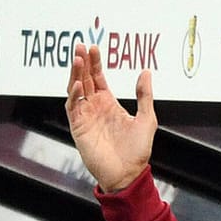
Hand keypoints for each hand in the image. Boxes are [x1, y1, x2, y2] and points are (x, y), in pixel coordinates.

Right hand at [65, 42, 157, 192]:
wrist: (127, 174)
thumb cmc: (137, 151)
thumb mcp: (146, 119)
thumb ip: (144, 95)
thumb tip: (146, 72)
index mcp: (109, 104)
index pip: (98, 77)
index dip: (95, 62)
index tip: (94, 47)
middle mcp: (95, 107)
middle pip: (85, 79)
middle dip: (82, 62)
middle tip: (81, 46)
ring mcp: (85, 116)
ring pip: (76, 89)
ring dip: (75, 74)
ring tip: (78, 59)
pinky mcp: (78, 127)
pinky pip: (73, 107)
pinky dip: (75, 95)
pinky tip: (80, 84)